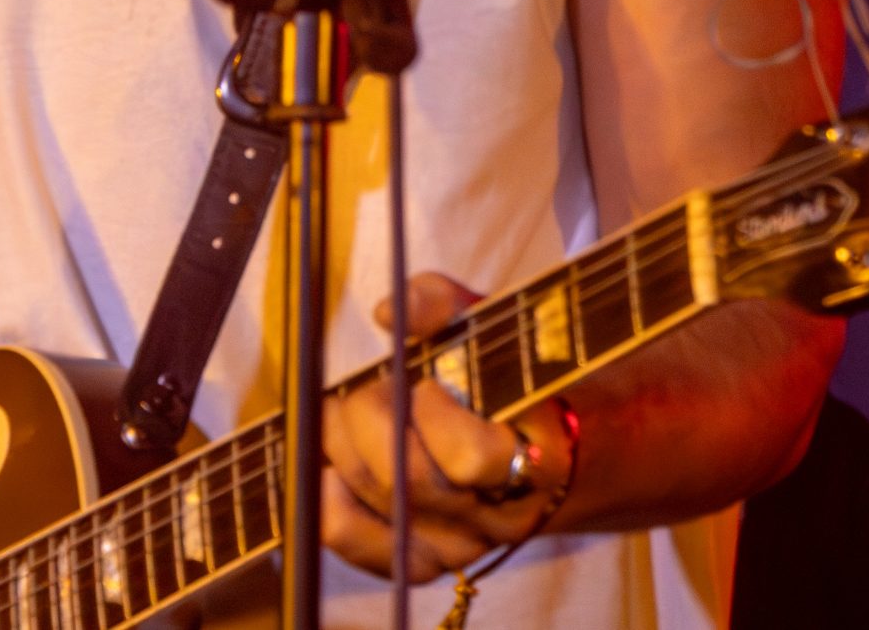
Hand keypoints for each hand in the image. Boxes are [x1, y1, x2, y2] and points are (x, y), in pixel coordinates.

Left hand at [320, 273, 576, 582]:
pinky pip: (360, 544)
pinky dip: (330, 500)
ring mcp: (464, 546)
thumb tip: (388, 312)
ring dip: (343, 450)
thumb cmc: (507, 373)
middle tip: (364, 385)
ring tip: (340, 412)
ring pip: (380, 507)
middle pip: (412, 482)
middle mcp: (501, 515)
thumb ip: (443, 305)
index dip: (431, 414)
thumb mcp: (488, 325)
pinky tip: (326, 465)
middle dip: (369, 420)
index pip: (472, 458)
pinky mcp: (428, 562)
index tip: (423, 380)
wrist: (542, 444)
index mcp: (536, 456)